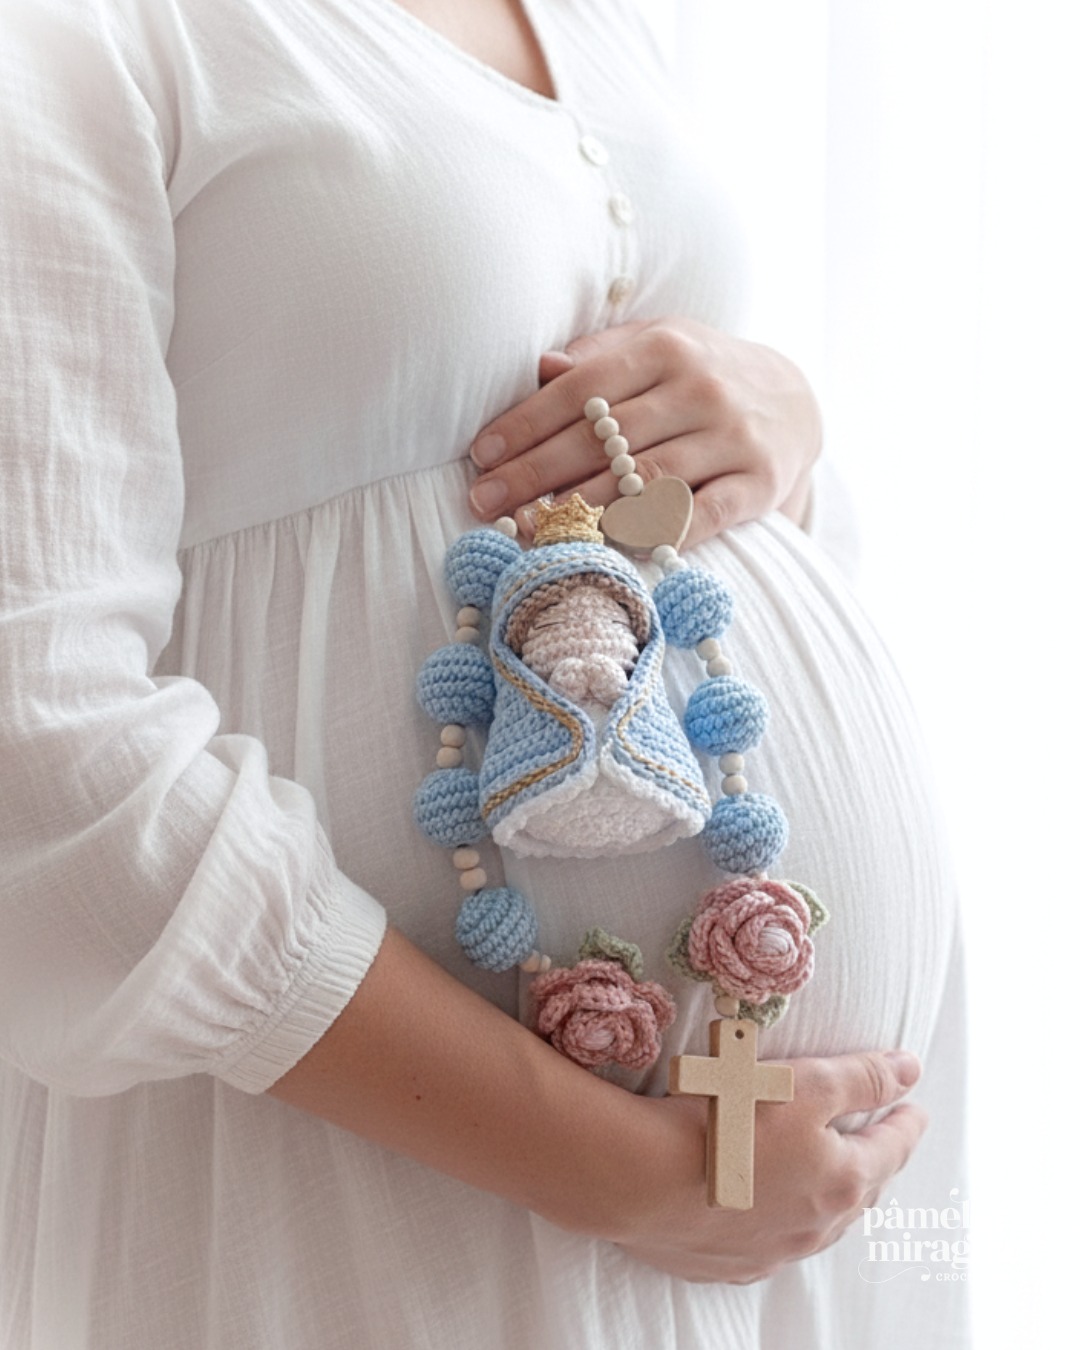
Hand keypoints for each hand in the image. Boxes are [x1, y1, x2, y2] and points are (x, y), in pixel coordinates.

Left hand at [468, 318, 821, 547]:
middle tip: (486, 502)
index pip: (582, 389)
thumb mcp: (655, 346)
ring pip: (646, 481)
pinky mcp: (758, 484)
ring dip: (583, 510)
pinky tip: (608, 548)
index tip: (482, 454)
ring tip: (530, 530)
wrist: (795, 400)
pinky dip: (653, 535)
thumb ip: (599, 357)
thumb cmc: (698, 376)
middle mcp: (701, 389)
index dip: (527, 423)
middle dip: (537, 473)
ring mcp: (732, 438)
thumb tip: (541, 367)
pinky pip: (699, 517)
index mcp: (665, 347)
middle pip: (605, 439)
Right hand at [609, 1048, 926, 1283]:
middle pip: (859, 1192)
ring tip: (829, 1177)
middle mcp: (816, 1225)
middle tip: (878, 1142)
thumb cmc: (729, 1120)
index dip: (905, 1123)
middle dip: (873, 1164)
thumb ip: (862, 1079)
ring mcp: (773, 1249)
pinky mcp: (729, 1262)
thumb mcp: (806, 1083)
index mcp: (842, 1180)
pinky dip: (781, 1223)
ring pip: (817, 1224)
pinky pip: (770, 1244)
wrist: (645, 1177)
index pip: (890, 1149)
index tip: (916, 1110)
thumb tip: (910, 1070)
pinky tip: (770, 1214)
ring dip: (830, 1198)